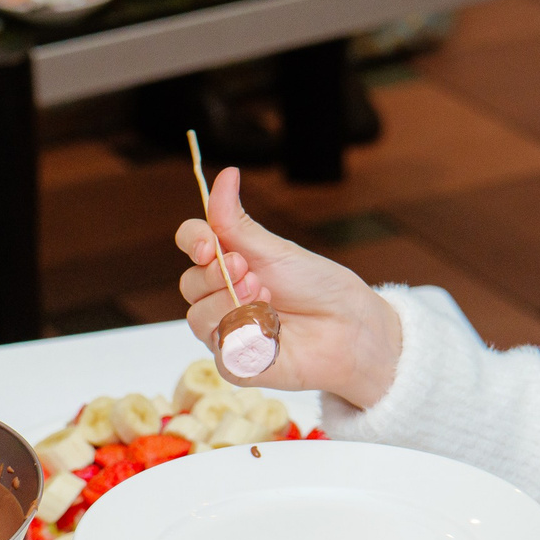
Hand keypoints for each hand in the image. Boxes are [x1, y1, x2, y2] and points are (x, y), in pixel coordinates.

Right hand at [175, 165, 403, 407]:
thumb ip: (238, 221)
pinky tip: (272, 331)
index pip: (192, 243)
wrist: (350, 328)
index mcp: (228, 262)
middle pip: (188, 284)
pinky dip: (245, 337)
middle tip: (250, 272)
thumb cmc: (318, 288)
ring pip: (198, 318)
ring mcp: (226, 331)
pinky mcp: (236, 365)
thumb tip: (225, 175)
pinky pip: (221, 351)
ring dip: (230, 305)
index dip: (192, 240)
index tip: (208, 243)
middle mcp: (221, 296)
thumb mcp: (276, 250)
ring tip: (266, 299)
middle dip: (215, 276)